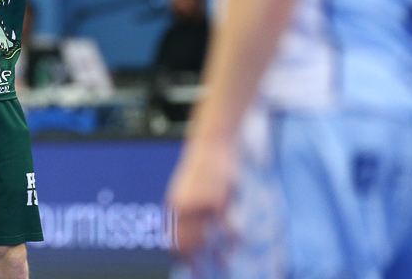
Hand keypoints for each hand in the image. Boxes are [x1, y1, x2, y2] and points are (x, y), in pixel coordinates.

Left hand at [165, 138, 236, 258]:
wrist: (211, 146)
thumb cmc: (201, 169)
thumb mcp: (187, 189)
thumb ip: (187, 211)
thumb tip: (187, 235)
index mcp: (174, 205)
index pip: (173, 238)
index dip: (180, 256)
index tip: (187, 266)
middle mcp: (183, 208)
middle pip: (188, 244)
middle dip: (196, 262)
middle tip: (201, 274)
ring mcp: (200, 206)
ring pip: (206, 239)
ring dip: (216, 255)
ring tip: (223, 265)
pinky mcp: (217, 202)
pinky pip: (225, 226)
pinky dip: (233, 236)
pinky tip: (238, 241)